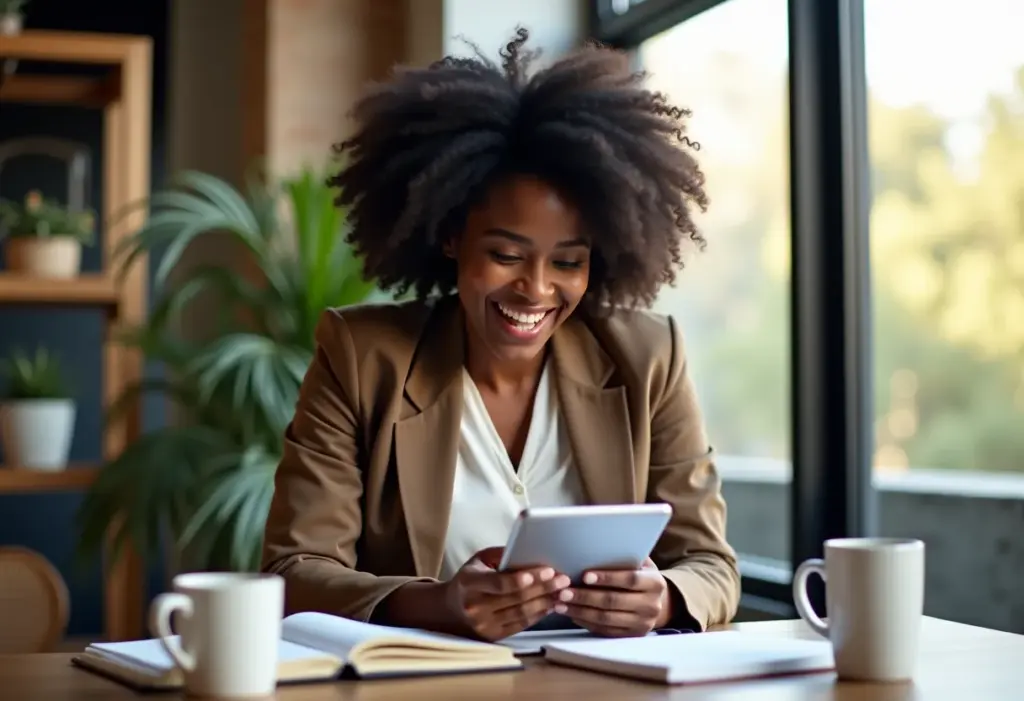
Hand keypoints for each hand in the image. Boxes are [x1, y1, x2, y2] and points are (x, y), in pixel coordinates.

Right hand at [442, 546, 570, 641]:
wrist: (452, 608)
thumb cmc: (471, 578)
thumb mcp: (480, 560)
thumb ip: (502, 554)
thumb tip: (529, 549)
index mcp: (470, 583)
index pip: (500, 583)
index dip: (524, 578)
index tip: (547, 570)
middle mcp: (475, 606)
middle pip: (516, 598)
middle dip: (544, 587)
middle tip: (563, 578)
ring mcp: (484, 624)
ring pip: (522, 612)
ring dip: (546, 601)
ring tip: (562, 591)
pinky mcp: (493, 636)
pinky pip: (521, 624)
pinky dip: (539, 614)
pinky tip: (551, 604)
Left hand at [554, 558, 671, 636]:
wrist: (656, 603)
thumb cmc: (640, 575)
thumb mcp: (640, 563)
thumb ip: (623, 556)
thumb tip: (595, 545)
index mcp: (655, 583)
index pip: (630, 580)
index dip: (607, 578)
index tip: (584, 576)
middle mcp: (651, 606)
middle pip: (614, 601)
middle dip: (585, 596)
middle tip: (564, 591)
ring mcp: (642, 624)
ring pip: (606, 619)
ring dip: (580, 611)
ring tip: (560, 604)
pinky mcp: (630, 636)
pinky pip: (605, 631)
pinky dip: (585, 622)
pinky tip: (571, 614)